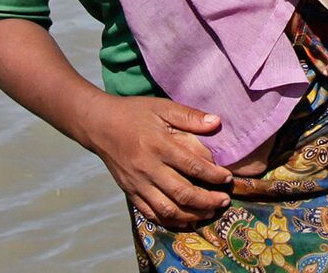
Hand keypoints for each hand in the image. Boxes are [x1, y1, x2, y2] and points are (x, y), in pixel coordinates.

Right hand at [80, 94, 233, 229]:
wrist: (99, 125)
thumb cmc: (134, 113)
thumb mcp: (162, 107)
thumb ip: (190, 116)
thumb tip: (217, 122)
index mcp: (159, 146)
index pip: (192, 166)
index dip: (214, 175)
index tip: (228, 178)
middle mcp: (148, 168)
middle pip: (182, 193)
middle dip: (208, 200)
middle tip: (224, 201)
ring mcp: (137, 184)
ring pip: (167, 209)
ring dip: (192, 215)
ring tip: (209, 213)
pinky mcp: (130, 192)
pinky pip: (150, 213)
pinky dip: (169, 220)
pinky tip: (185, 220)